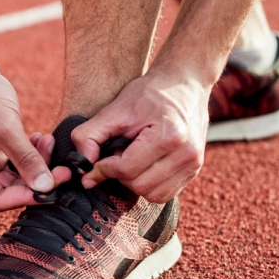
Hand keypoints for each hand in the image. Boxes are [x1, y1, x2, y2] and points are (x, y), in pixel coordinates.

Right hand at [0, 65, 70, 210]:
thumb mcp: (5, 127)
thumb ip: (26, 159)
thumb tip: (46, 188)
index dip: (26, 197)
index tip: (53, 186)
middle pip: (8, 190)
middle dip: (36, 179)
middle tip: (63, 168)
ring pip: (15, 176)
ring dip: (36, 163)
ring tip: (49, 142)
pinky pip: (15, 161)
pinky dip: (30, 153)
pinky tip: (41, 138)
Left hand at [71, 68, 209, 202]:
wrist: (184, 84)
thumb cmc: (148, 94)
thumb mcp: (113, 109)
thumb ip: (89, 137)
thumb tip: (82, 172)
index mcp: (169, 135)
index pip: (127, 170)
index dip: (105, 169)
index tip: (97, 161)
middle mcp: (187, 153)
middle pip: (140, 186)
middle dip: (120, 175)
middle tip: (118, 154)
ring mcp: (194, 164)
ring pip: (153, 195)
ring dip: (134, 182)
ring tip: (132, 158)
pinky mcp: (195, 170)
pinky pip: (165, 194)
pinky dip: (149, 185)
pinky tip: (144, 165)